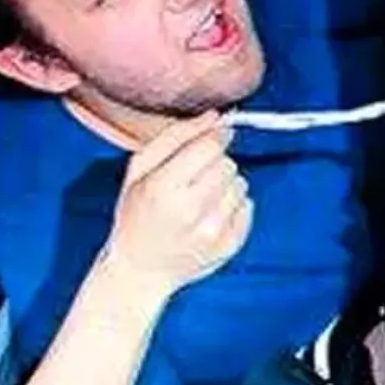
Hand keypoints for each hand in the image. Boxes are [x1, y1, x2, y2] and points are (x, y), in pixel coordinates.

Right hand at [103, 115, 252, 292]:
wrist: (142, 268)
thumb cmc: (136, 214)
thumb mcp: (138, 171)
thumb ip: (175, 138)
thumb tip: (215, 116)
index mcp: (163, 188)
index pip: (209, 147)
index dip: (216, 136)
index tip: (216, 135)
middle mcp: (191, 211)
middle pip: (228, 165)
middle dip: (216, 163)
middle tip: (195, 177)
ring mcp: (214, 232)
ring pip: (241, 185)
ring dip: (226, 185)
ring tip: (201, 199)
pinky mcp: (231, 245)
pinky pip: (248, 207)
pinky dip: (234, 206)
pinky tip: (210, 215)